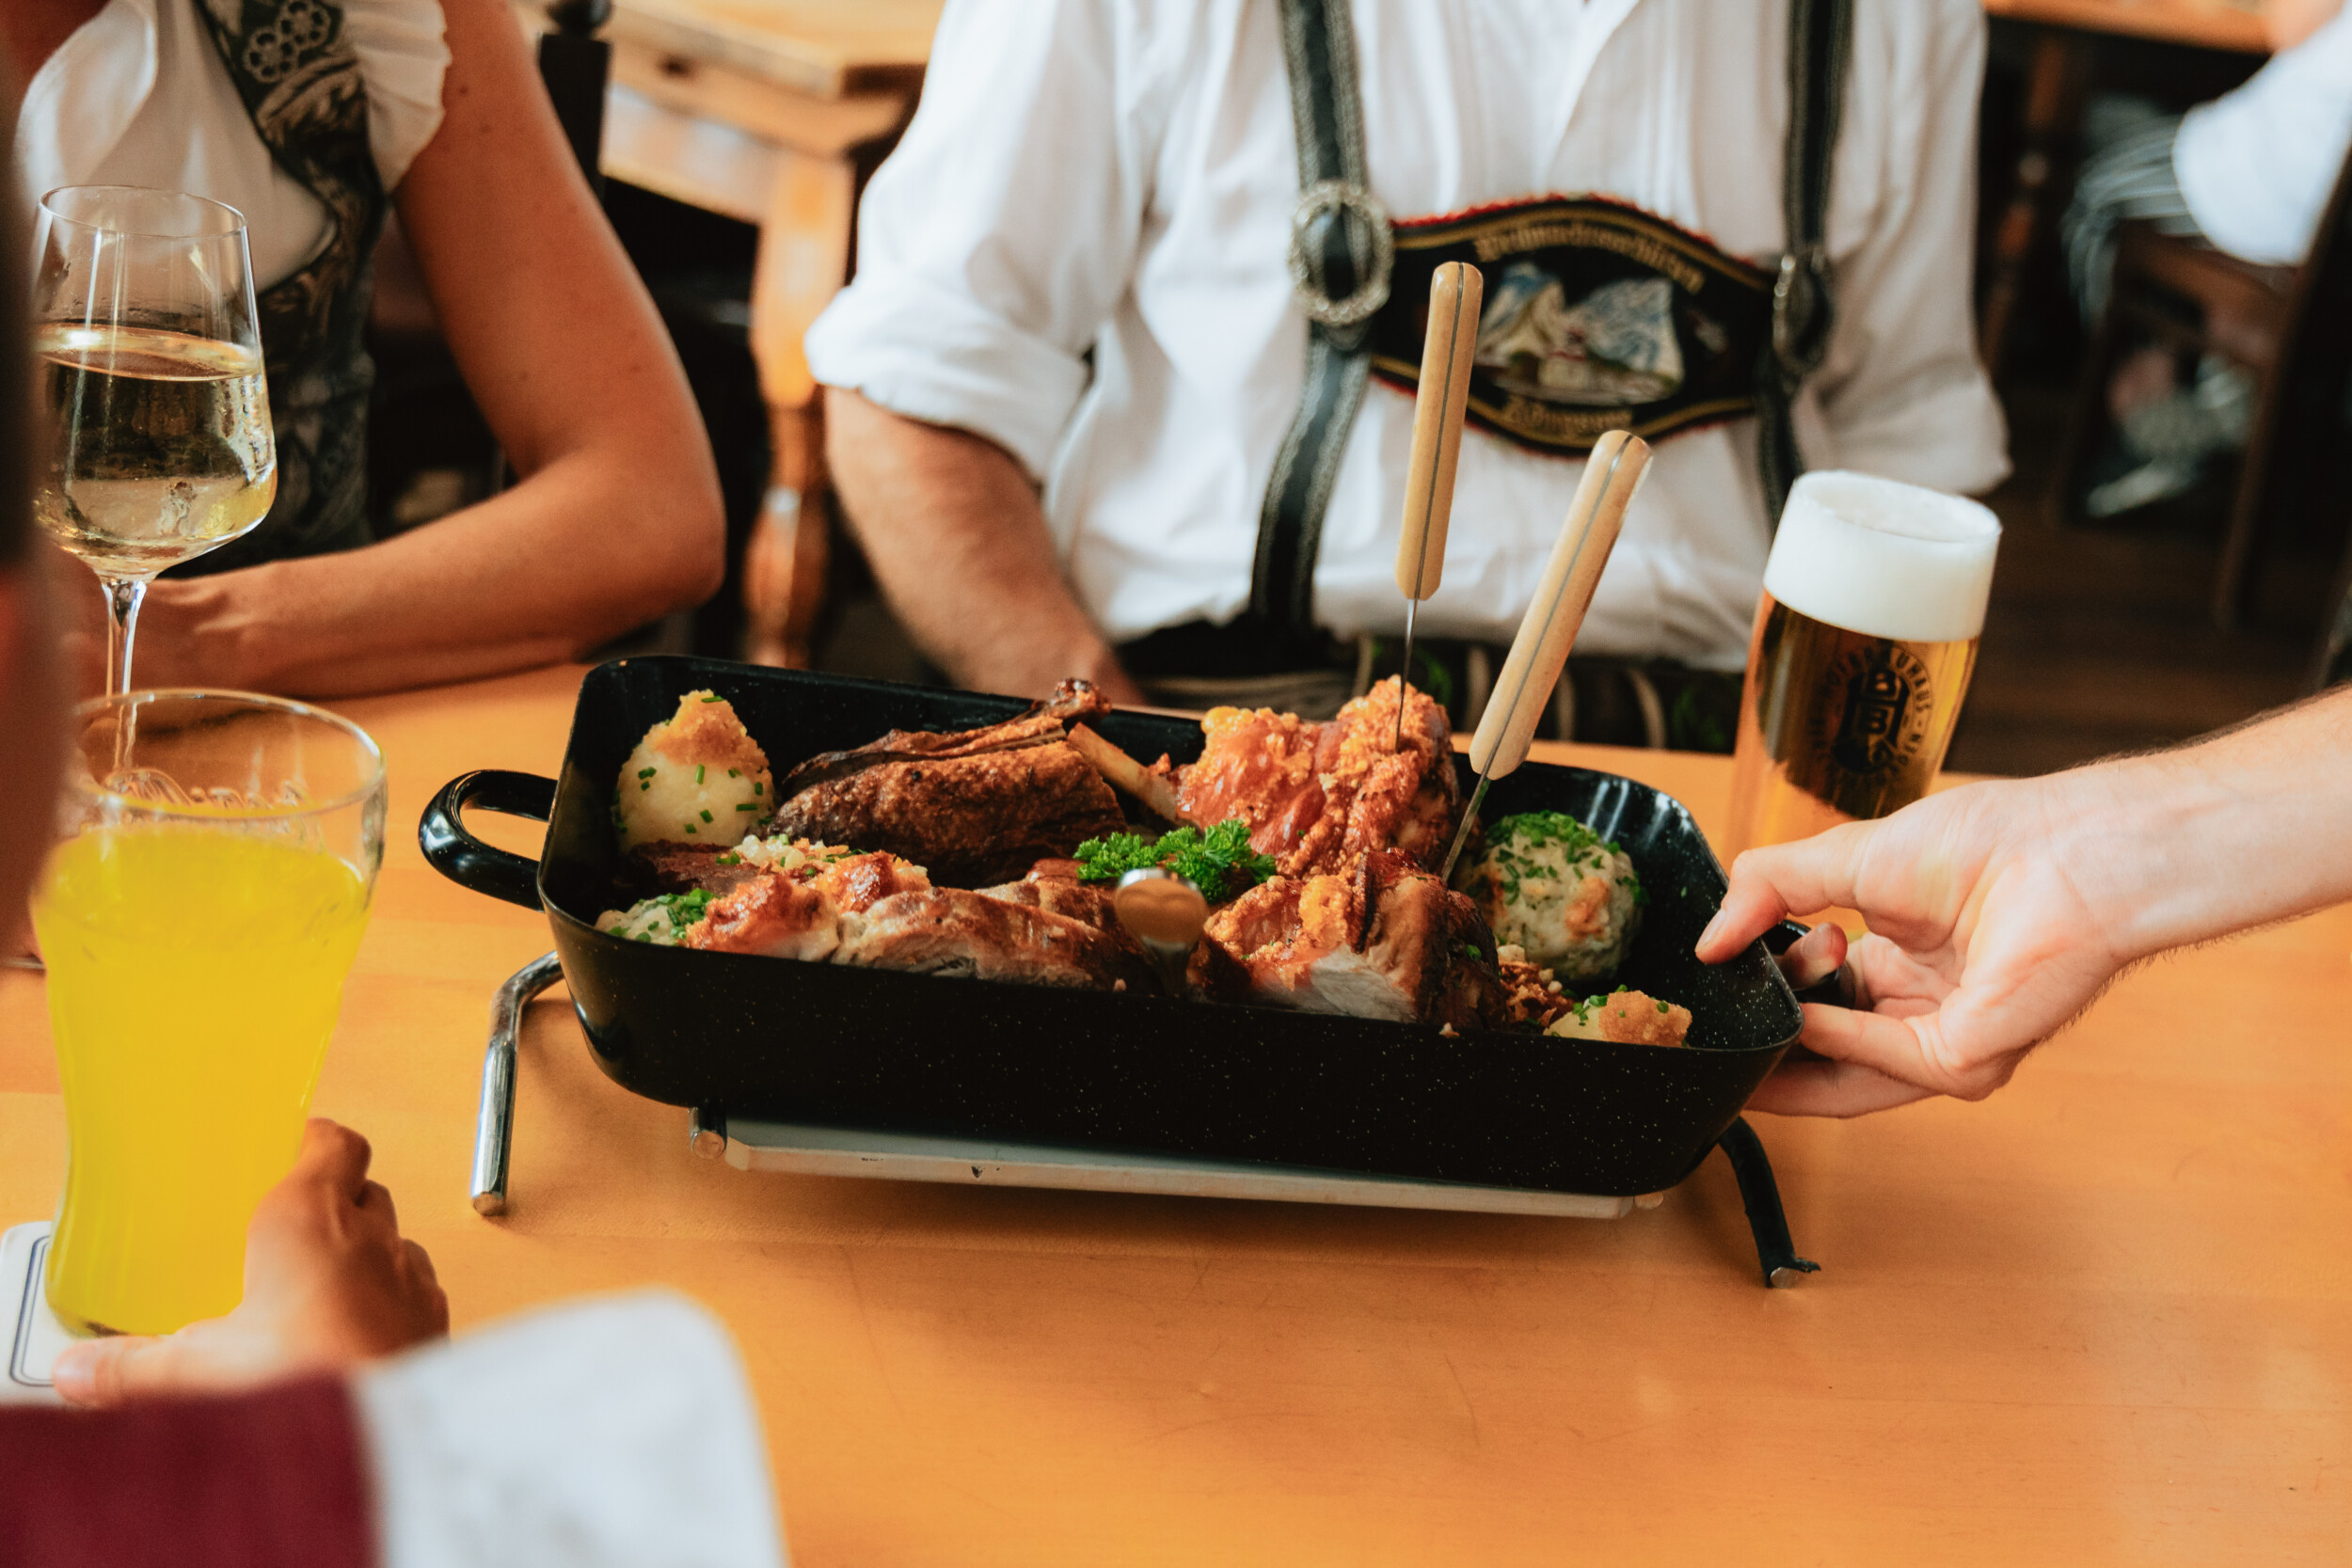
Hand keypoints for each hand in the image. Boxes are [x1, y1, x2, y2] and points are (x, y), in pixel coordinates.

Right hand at [52, 1119, 447, 1405]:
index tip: (289, 1148)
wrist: (381, 1438)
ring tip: (316, 1290)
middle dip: (331, 1202)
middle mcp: (372, 1237)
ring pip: (392, 1242)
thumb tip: (80, 1372)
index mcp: (311, 1218)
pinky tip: (350, 1337)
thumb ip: (131, 1368)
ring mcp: (411, 1279)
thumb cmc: (299, 1381)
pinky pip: (413, 1293)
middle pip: (362, 1192)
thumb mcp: (193, 1371)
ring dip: (362, 1255)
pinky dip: (386, 1301)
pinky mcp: (434, 1324)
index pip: (333, 1145)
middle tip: (285, 1230)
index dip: (314, 1142)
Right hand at [1696, 776, 2129, 1116]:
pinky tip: (1802, 1013)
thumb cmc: (1988, 844)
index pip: (1813, 1003)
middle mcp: (1916, 1008)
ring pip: (1841, 1078)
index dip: (1763, 999)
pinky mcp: (1961, 1060)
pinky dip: (1834, 1038)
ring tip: (1726, 1050)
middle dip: (1763, 1050)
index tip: (1710, 988)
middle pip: (1821, 1054)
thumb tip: (1706, 939)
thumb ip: (1767, 889)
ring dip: (1783, 1063)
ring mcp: (1939, 1039)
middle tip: (1704, 1042)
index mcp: (1895, 961)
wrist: (2063, 855)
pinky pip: (1877, 1061)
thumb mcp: (1844, 857)